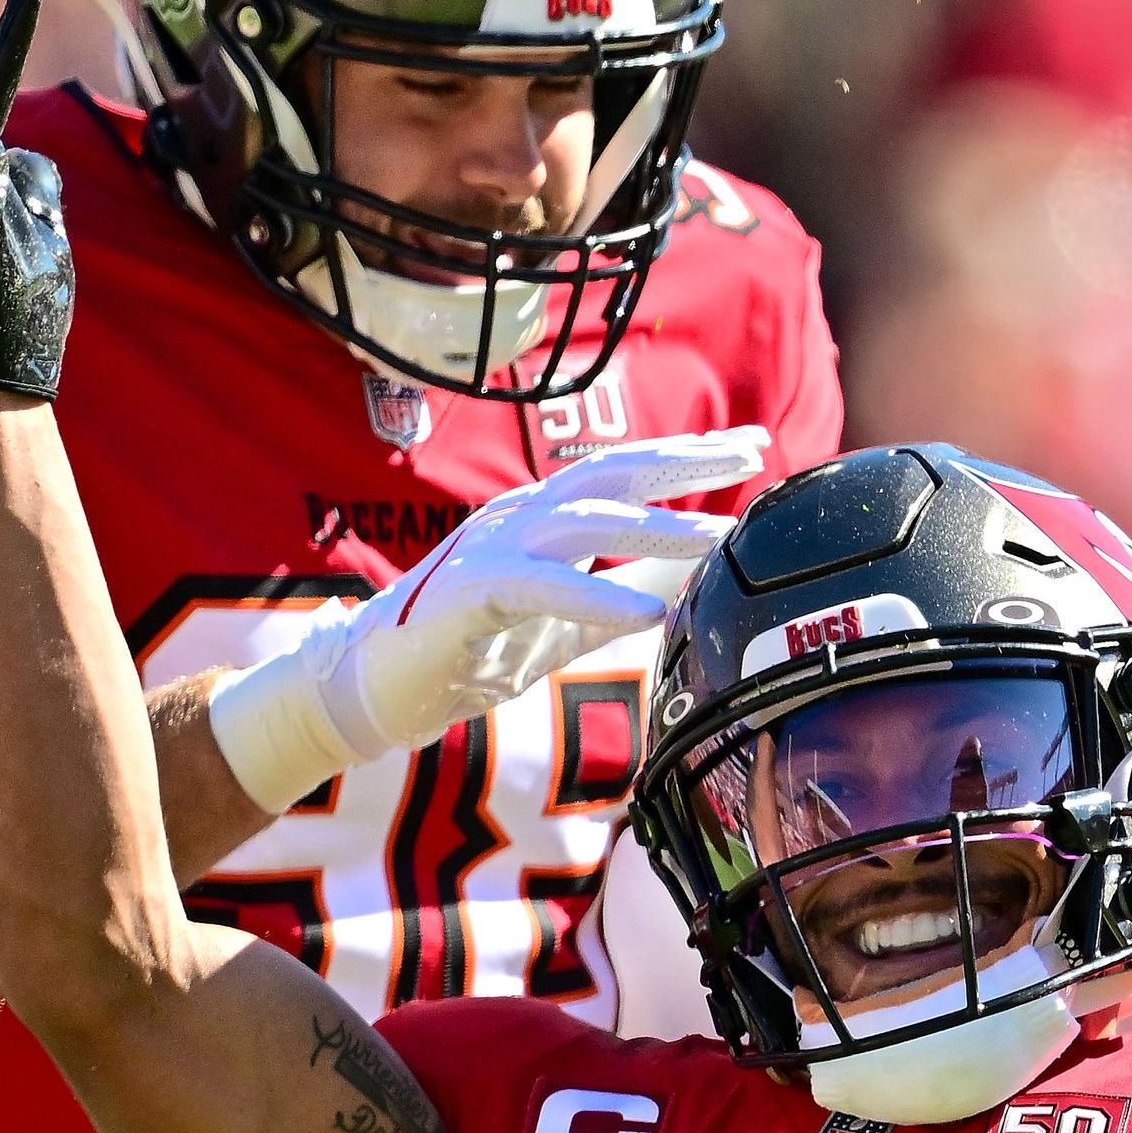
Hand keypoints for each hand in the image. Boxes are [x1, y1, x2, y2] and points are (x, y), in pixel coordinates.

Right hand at [209, 429, 766, 812]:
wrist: (379, 687)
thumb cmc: (474, 649)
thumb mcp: (569, 617)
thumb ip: (625, 591)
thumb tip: (696, 582)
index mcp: (543, 514)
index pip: (625, 469)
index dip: (687, 455)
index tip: (753, 445)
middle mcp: (519, 515)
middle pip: (612, 473)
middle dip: (684, 462)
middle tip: (751, 456)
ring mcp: (490, 546)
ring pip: (583, 519)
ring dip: (656, 528)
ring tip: (717, 541)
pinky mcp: (469, 593)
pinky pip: (539, 587)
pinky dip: (596, 599)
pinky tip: (647, 618)